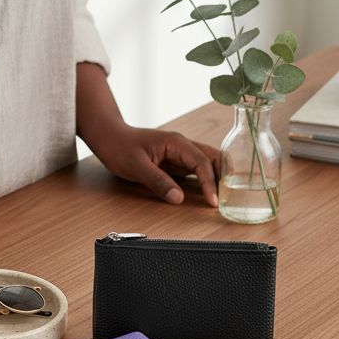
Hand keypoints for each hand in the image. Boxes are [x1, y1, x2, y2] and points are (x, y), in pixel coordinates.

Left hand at [94, 123, 219, 207]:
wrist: (108, 137)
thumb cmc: (119, 147)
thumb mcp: (136, 167)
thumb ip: (158, 182)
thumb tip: (179, 199)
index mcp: (176, 142)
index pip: (202, 162)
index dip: (210, 182)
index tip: (213, 201)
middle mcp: (182, 146)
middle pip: (213, 158)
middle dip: (224, 176)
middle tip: (229, 197)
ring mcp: (180, 153)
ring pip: (207, 163)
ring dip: (217, 178)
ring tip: (224, 197)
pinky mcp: (176, 162)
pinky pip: (196, 170)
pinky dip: (206, 180)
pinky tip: (210, 192)